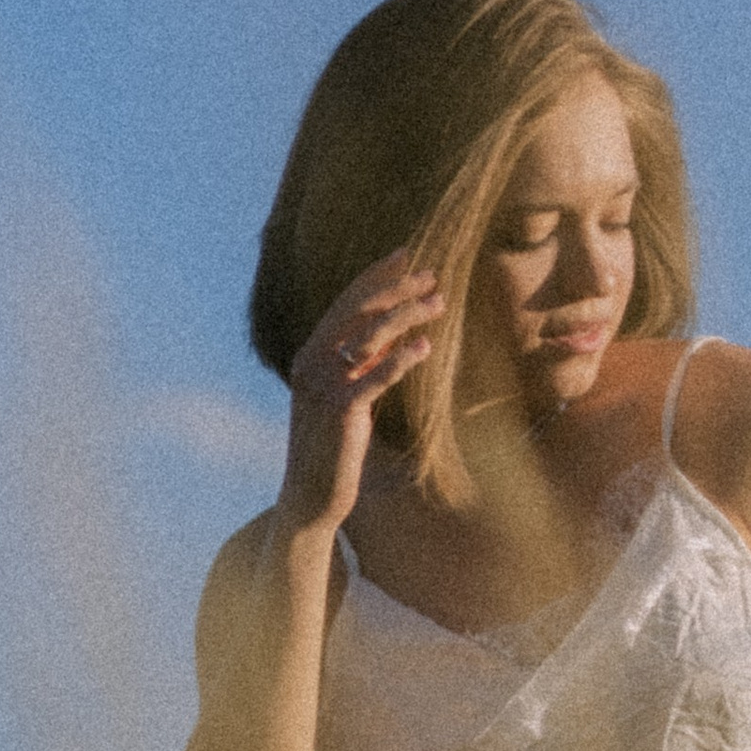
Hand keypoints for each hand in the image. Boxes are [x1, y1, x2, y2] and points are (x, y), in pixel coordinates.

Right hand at [280, 250, 444, 537]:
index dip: (376, 276)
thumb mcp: (348, 395)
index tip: (406, 256)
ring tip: (439, 303)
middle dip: (397, 288)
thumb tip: (396, 335)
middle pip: (358, 311)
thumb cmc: (334, 446)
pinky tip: (426, 347)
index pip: (346, 303)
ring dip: (408, 314)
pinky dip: (401, 359)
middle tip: (432, 275)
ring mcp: (323, 385)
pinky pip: (375, 376)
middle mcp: (311, 362)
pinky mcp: (340, 410)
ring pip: (370, 336)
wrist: (311, 493)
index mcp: (310, 353)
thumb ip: (363, 364)